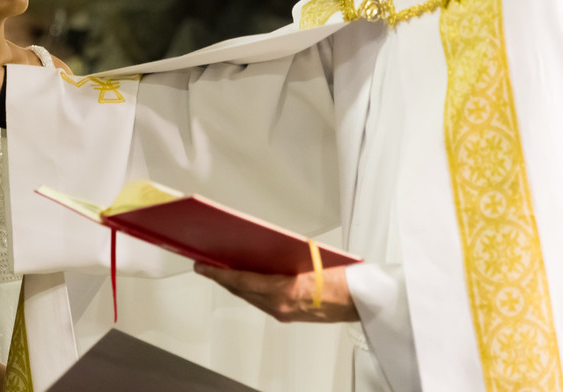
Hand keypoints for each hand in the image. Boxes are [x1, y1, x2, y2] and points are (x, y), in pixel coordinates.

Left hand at [193, 263, 358, 322]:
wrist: (360, 300)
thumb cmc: (340, 277)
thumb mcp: (308, 257)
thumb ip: (281, 254)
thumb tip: (259, 246)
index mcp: (282, 291)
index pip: (241, 281)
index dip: (217, 274)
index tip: (201, 266)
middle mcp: (279, 305)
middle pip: (242, 291)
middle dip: (222, 278)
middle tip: (206, 266)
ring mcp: (283, 313)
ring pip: (251, 298)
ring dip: (236, 285)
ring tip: (222, 271)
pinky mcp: (289, 315)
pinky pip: (262, 302)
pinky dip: (251, 291)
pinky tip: (246, 281)